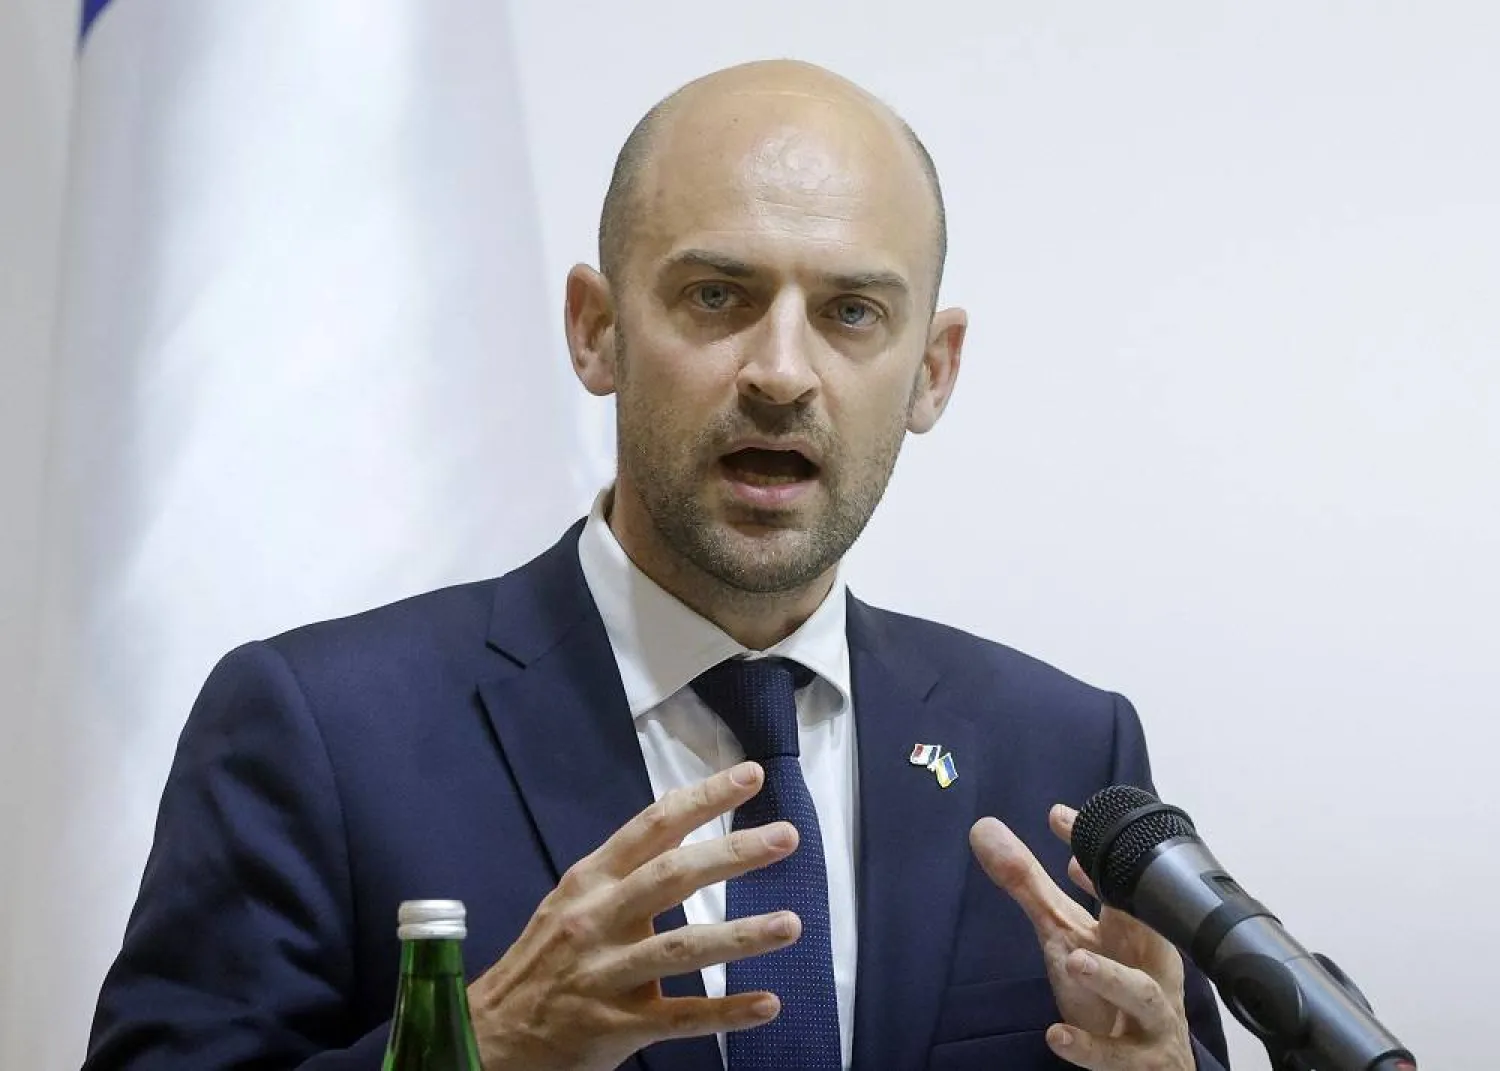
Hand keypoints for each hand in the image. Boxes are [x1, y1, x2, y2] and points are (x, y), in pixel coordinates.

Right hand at [467, 762, 800, 1070]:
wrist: (490, 1036)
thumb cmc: (544, 961)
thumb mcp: (574, 901)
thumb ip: (625, 871)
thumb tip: (685, 828)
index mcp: (591, 881)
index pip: (653, 827)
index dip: (703, 799)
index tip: (750, 775)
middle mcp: (598, 919)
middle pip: (672, 877)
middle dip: (733, 854)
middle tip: (786, 837)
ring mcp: (605, 974)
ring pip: (682, 948)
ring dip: (741, 936)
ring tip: (791, 924)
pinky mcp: (614, 1026)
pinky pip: (679, 1017)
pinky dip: (726, 1011)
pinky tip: (768, 1004)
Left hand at [970, 806, 1193, 1069]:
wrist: (1149, 1065)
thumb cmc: (1110, 990)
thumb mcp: (1065, 934)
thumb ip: (1027, 884)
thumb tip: (982, 829)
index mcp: (1136, 932)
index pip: (1119, 883)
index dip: (1096, 851)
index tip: (1060, 817)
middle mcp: (1150, 969)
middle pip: (1147, 931)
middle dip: (1124, 906)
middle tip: (1081, 873)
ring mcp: (1152, 1018)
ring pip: (1142, 995)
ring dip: (1112, 977)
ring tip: (1076, 960)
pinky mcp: (1142, 1064)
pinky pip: (1118, 1058)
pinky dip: (1090, 1048)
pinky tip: (1057, 1037)